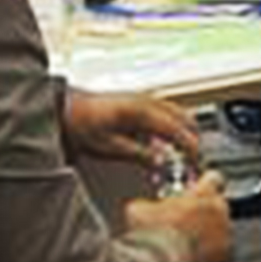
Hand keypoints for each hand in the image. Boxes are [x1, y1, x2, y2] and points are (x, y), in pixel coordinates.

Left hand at [62, 87, 201, 179]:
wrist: (65, 109)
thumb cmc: (81, 124)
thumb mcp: (108, 147)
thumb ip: (139, 154)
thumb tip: (162, 162)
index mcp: (142, 111)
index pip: (179, 130)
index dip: (191, 148)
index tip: (195, 162)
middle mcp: (147, 101)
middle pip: (186, 119)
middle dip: (193, 141)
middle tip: (191, 161)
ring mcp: (145, 99)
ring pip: (180, 114)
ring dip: (185, 133)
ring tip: (179, 154)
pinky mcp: (141, 101)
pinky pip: (169, 112)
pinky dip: (175, 127)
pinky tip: (165, 142)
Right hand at [130, 175, 235, 261]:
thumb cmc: (153, 236)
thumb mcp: (138, 212)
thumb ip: (145, 205)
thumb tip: (138, 208)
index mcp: (204, 195)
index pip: (213, 179)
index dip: (204, 184)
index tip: (197, 189)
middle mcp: (221, 213)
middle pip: (217, 206)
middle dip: (203, 211)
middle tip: (184, 220)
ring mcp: (226, 236)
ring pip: (220, 230)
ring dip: (207, 234)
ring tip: (185, 243)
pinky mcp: (225, 258)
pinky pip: (221, 252)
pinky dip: (210, 254)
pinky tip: (191, 258)